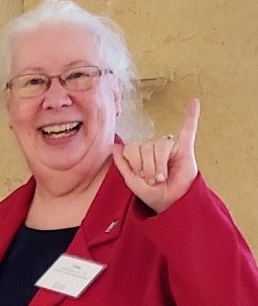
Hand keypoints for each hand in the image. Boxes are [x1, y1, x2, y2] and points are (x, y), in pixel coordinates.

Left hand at [112, 98, 199, 213]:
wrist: (171, 203)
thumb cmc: (152, 193)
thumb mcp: (130, 180)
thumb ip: (122, 162)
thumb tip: (112, 145)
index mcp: (140, 153)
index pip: (132, 147)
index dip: (134, 163)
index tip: (140, 178)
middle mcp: (154, 148)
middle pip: (145, 147)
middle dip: (147, 167)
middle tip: (153, 180)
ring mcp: (170, 148)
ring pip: (160, 146)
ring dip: (159, 165)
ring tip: (162, 177)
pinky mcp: (185, 149)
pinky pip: (188, 129)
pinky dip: (191, 116)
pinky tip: (194, 103)